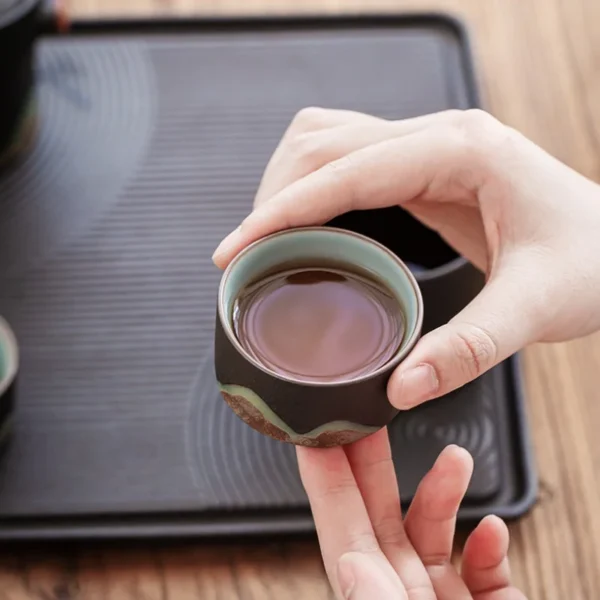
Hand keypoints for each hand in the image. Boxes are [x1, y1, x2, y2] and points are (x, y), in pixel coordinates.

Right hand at [213, 108, 599, 408]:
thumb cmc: (596, 260)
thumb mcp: (538, 306)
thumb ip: (469, 348)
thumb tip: (400, 387)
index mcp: (461, 152)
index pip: (344, 171)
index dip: (279, 211)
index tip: (235, 249)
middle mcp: (438, 138)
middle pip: (322, 144)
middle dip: (273, 197)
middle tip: (246, 257)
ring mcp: (430, 149)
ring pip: (329, 143)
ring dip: (288, 186)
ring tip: (266, 242)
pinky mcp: (426, 169)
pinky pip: (351, 165)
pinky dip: (314, 192)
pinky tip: (308, 228)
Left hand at [298, 430, 525, 599]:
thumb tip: (352, 569)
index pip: (342, 534)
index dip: (328, 482)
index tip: (317, 435)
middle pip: (381, 522)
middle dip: (374, 466)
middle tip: (366, 417)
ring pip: (433, 538)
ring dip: (442, 493)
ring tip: (455, 456)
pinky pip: (486, 572)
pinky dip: (489, 545)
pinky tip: (492, 525)